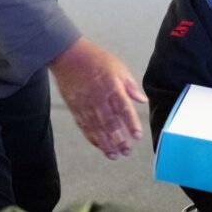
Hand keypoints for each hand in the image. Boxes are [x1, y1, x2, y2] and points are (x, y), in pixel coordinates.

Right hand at [49, 37, 146, 158]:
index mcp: (112, 86)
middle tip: (126, 151)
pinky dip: (92, 138)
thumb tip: (142, 100)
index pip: (123, 108)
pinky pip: (84, 126)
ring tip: (114, 155)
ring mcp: (85, 104)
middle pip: (110, 122)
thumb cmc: (96, 60)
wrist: (69, 56)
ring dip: (106, 143)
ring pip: (96, 128)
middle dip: (119, 139)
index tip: (137, 136)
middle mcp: (99, 97)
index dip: (131, 123)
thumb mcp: (119, 68)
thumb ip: (131, 86)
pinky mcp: (75, 108)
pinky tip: (100, 146)